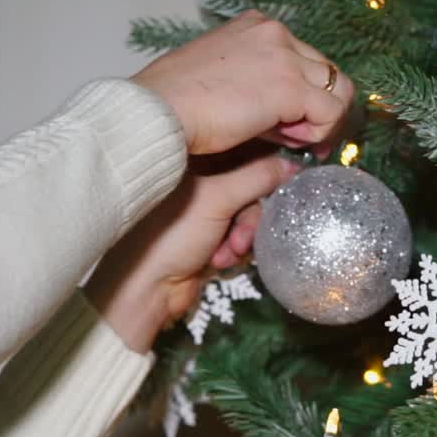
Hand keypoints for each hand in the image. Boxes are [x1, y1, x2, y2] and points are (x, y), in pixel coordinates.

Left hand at [83, 147, 301, 353]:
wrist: (143, 289)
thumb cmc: (171, 233)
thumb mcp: (218, 200)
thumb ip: (259, 178)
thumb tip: (294, 165)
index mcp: (192, 156)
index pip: (240, 148)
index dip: (266, 160)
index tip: (291, 172)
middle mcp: (197, 177)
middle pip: (249, 183)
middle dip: (252, 212)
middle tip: (247, 230)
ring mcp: (201, 207)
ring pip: (246, 211)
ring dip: (244, 233)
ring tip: (231, 251)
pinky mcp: (206, 234)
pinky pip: (237, 232)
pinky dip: (234, 247)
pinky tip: (221, 260)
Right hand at [131, 10, 353, 156]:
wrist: (158, 111)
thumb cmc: (174, 101)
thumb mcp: (220, 78)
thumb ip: (255, 85)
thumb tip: (282, 117)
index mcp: (256, 25)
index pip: (302, 57)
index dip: (301, 93)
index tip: (287, 122)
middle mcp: (275, 32)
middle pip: (326, 71)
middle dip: (316, 107)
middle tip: (298, 137)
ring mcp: (285, 58)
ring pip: (337, 90)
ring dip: (322, 120)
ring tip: (295, 141)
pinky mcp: (290, 88)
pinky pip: (331, 113)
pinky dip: (319, 133)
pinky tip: (292, 142)